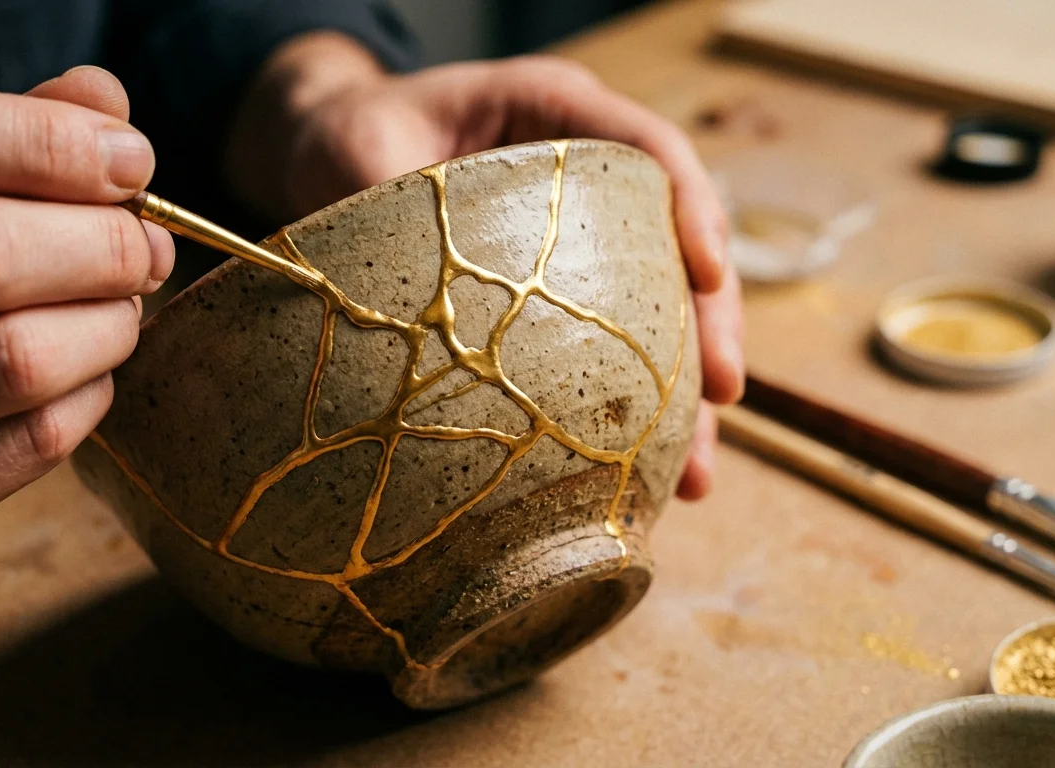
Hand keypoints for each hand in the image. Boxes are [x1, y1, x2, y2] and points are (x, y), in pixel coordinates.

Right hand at [0, 67, 174, 622]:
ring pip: (15, 357)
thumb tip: (102, 98)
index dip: (43, 139)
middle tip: (147, 246)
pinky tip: (87, 375)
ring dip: (108, 323)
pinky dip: (88, 397)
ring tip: (124, 307)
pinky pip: (26, 444)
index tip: (130, 158)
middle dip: (102, 242)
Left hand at [228, 35, 742, 499]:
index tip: (708, 274)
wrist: (330, 151)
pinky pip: (613, 345)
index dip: (694, 209)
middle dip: (710, 322)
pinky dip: (630, 407)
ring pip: (659, 309)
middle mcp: (585, 175)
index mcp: (554, 110)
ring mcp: (581, 239)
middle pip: (677, 243)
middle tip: (724, 394)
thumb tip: (409, 287)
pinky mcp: (561, 292)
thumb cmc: (349, 133)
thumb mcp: (356, 146)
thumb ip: (384, 189)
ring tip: (694, 473)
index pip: (650, 150)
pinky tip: (641, 468)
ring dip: (682, 390)